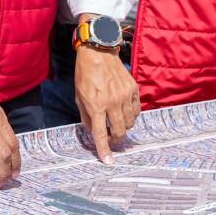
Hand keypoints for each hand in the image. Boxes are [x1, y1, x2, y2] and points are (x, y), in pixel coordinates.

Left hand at [74, 44, 139, 164]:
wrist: (98, 52)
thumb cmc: (85, 75)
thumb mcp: (79, 97)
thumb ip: (86, 116)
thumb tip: (94, 131)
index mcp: (96, 105)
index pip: (100, 134)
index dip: (104, 150)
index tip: (108, 161)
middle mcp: (112, 102)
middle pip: (120, 131)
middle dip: (115, 139)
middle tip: (110, 136)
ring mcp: (125, 95)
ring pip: (130, 122)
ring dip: (124, 127)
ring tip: (116, 121)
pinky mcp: (133, 89)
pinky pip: (137, 110)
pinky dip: (132, 115)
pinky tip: (124, 111)